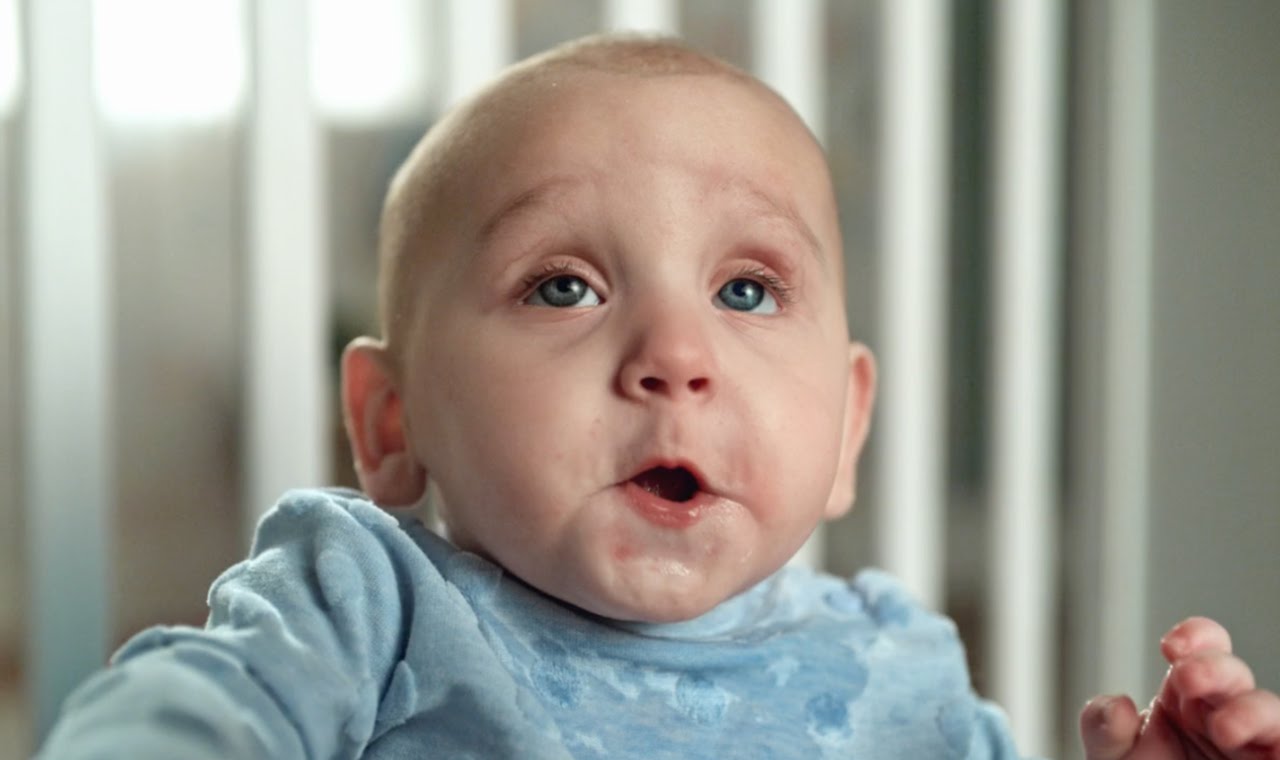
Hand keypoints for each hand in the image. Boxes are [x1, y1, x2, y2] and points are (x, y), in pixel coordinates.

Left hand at [1080, 617, 1279, 759]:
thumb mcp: (1113, 757)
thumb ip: (1103, 727)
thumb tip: (1120, 704)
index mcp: (1185, 698)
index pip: (1202, 649)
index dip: (1196, 636)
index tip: (1172, 647)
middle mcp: (1222, 716)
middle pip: (1234, 675)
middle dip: (1214, 668)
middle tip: (1187, 678)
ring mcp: (1250, 748)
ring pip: (1270, 714)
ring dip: (1253, 711)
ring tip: (1224, 728)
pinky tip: (1272, 749)